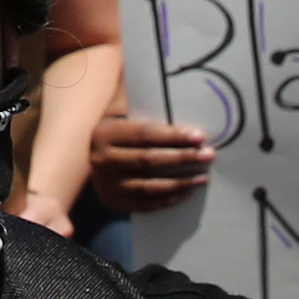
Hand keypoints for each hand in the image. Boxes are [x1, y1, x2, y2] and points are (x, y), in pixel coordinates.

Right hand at [83, 111, 216, 213]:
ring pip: (149, 186)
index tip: (200, 136)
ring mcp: (106, 184)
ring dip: (181, 182)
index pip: (145, 135)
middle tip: (209, 155)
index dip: (174, 136)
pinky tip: (187, 191)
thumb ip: (145, 105)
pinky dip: (169, 199)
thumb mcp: (123, 112)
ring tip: (203, 177)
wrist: (89, 155)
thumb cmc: (118, 130)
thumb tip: (176, 93)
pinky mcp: (113, 202)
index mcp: (106, 133)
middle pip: (149, 160)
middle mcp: (102, 160)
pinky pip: (146, 204)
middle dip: (183, 158)